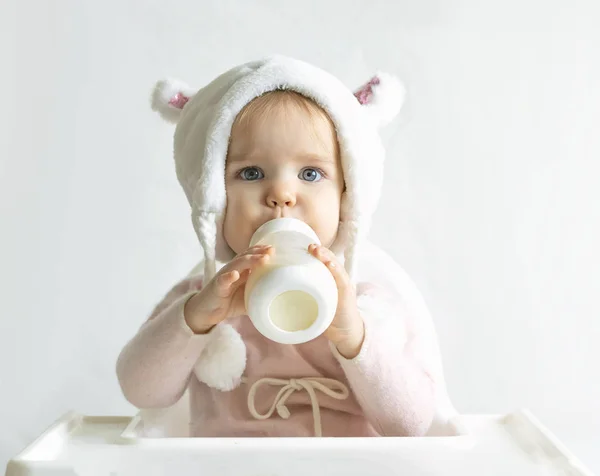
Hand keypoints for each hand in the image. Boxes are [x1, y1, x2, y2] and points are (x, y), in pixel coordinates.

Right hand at [184, 245, 273, 333]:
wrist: (207, 312)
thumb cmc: (229, 302)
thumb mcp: (249, 298)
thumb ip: (262, 295)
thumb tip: (282, 299)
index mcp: (241, 270)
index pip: (251, 255)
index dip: (262, 250)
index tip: (274, 249)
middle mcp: (232, 270)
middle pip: (246, 257)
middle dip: (259, 252)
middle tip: (272, 251)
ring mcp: (224, 277)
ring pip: (236, 265)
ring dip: (249, 261)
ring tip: (262, 259)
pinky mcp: (217, 287)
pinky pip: (222, 280)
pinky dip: (228, 277)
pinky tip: (235, 274)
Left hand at [308, 244, 364, 358]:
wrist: (346, 333)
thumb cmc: (328, 317)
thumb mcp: (314, 302)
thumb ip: (302, 294)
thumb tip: (275, 293)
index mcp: (329, 279)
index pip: (323, 261)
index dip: (315, 252)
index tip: (302, 245)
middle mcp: (338, 279)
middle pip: (330, 260)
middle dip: (320, 251)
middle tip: (309, 245)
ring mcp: (344, 286)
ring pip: (336, 267)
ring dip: (327, 257)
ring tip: (316, 250)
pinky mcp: (347, 296)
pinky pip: (342, 281)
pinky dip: (336, 272)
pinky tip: (330, 265)